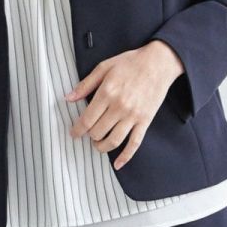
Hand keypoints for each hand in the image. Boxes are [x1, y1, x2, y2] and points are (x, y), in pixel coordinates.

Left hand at [64, 40, 184, 169]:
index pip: (87, 120)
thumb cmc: (130, 63)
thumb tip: (68, 98)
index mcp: (107, 93)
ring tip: (98, 144)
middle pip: (98, 132)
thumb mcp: (104, 67)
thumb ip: (85, 85)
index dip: (77, 130)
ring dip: (102, 147)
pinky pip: (134, 143)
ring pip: (113, 141)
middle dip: (90, 136)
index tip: (74, 133)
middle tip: (89, 132)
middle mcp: (119, 107)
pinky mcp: (145, 121)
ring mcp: (133, 116)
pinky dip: (125, 156)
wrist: (158, 63)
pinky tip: (117, 164)